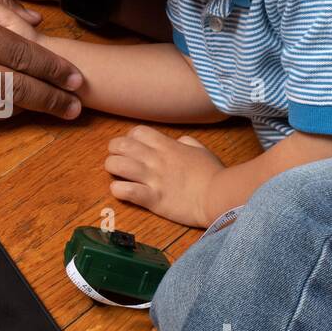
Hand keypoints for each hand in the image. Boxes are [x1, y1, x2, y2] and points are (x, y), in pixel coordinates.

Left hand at [104, 126, 224, 226]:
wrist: (219, 196)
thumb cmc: (213, 175)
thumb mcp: (202, 151)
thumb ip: (188, 143)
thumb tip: (179, 141)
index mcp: (167, 146)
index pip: (137, 132)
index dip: (130, 137)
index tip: (132, 147)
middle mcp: (156, 159)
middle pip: (121, 145)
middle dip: (114, 150)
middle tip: (117, 159)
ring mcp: (152, 179)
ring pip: (117, 165)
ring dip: (112, 168)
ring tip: (116, 175)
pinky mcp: (152, 199)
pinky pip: (125, 191)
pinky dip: (118, 190)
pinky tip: (121, 191)